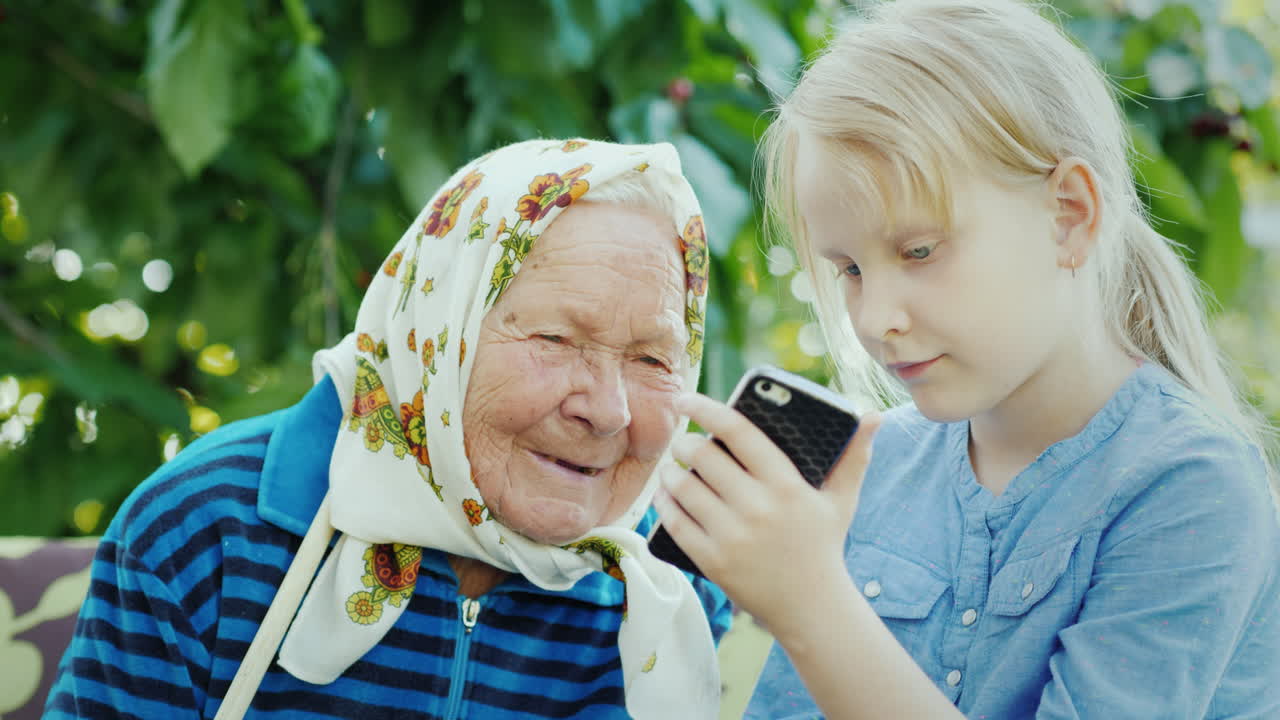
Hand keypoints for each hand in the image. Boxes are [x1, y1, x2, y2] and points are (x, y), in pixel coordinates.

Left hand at [654, 392, 880, 636]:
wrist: (811, 607)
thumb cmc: (823, 544)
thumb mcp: (842, 500)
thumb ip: (855, 456)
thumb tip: (874, 416)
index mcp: (786, 485)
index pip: (738, 432)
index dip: (706, 409)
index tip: (685, 398)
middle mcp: (758, 508)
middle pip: (704, 457)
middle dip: (686, 443)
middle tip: (685, 441)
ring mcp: (733, 536)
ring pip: (684, 488)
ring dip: (671, 472)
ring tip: (672, 466)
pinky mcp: (714, 561)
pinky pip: (676, 523)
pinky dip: (665, 504)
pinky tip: (665, 494)